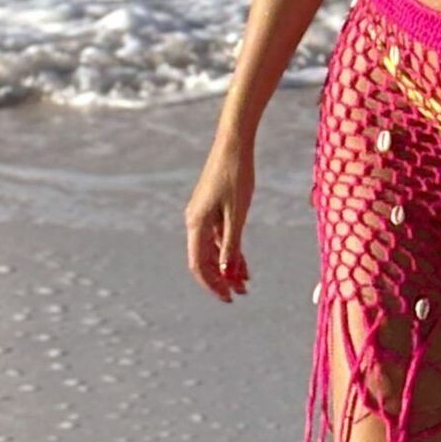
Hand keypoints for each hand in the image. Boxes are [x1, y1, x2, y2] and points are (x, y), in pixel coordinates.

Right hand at [185, 137, 253, 303]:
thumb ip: (232, 243)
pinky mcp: (212, 208)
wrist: (234, 143)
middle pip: (205, 260)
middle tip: (240, 294)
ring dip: (228, 266)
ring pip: (213, 249)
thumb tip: (227, 271)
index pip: (199, 265)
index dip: (212, 284)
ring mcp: (203, 215)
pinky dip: (231, 251)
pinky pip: (219, 236)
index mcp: (196, 223)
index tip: (228, 298)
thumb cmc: (237, 175)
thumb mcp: (237, 213)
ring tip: (246, 283)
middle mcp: (195, 221)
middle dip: (222, 278)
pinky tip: (244, 263)